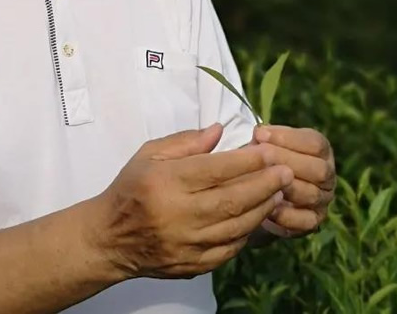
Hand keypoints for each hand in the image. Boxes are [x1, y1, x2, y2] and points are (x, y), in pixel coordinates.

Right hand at [89, 123, 293, 279]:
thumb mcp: (148, 154)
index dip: (246, 160)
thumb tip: (220, 130)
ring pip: (237, 226)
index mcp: (164, 182)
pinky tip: (258, 216)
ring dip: (263, 207)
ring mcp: (187, 244)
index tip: (268, 150)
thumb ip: (185, 142)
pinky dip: (248, 232)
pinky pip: (230, 249)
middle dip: (265, 183)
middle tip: (286, 170)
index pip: (215, 169)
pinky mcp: (193, 265)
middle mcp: (177, 214)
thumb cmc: (131, 189)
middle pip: (232, 198)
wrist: (110, 238)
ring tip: (278, 191)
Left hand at [252, 125, 335, 236]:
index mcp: (321, 151)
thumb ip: (264, 137)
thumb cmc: (264, 160)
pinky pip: (306, 221)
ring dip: (285, 187)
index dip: (288, 138)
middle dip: (286, 161)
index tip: (259, 134)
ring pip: (312, 194)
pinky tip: (266, 205)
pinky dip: (286, 214)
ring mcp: (323, 199)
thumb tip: (259, 133)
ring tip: (262, 181)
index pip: (315, 143)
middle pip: (319, 169)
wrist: (260, 191)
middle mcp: (327, 175)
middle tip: (260, 159)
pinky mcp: (313, 221)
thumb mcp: (264, 143)